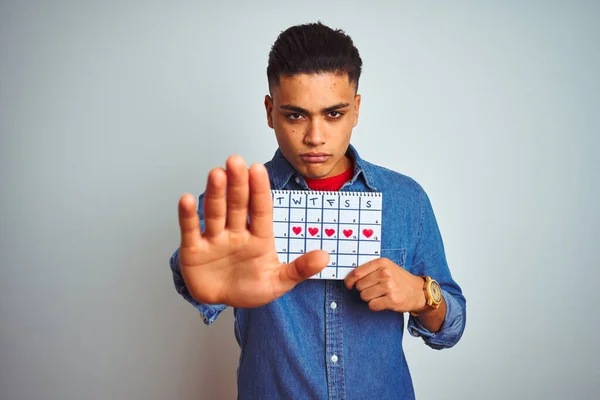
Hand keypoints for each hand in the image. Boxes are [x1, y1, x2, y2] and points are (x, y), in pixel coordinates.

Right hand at [177, 155, 328, 307]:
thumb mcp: (278, 282)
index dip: (259, 190)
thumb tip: (326, 257)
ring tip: (217, 173)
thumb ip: (300, 269)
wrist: (221, 302)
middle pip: (237, 205)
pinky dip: (187, 216)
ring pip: (215, 212)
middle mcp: (236, 232)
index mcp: (259, 237)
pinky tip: (187, 199)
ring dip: (216, 194)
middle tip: (236, 161)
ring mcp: (214, 239)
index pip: (261, 210)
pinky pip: (190, 231)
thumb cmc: (250, 288)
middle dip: (237, 184)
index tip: (257, 169)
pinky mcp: (193, 250)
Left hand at [344, 258, 425, 312]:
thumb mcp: (386, 267)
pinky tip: (383, 301)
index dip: (349, 280)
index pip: (357, 272)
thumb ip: (370, 269)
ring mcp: (389, 287)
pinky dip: (375, 305)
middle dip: (363, 290)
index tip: (349, 284)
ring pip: (364, 296)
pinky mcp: (392, 300)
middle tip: (374, 289)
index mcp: (382, 263)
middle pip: (359, 286)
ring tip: (380, 295)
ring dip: (369, 298)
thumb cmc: (399, 279)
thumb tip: (349, 278)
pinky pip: (372, 305)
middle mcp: (385, 273)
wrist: (418, 291)